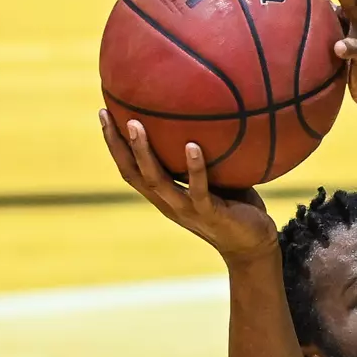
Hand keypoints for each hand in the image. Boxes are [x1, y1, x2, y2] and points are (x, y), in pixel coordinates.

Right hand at [100, 111, 278, 263]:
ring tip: (136, 125)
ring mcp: (188, 210)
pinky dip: (195, 168)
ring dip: (144, 153)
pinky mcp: (211, 214)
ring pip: (157, 181)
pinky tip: (193, 146)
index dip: (114, 145)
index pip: (130, 169)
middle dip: (118, 145)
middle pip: (133, 174)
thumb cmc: (235, 205)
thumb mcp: (215, 176)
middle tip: (108, 115)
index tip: (103, 113)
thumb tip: (205, 112)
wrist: (253, 244)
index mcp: (164, 195)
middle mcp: (169, 203)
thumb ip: (204, 153)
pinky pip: (199, 190)